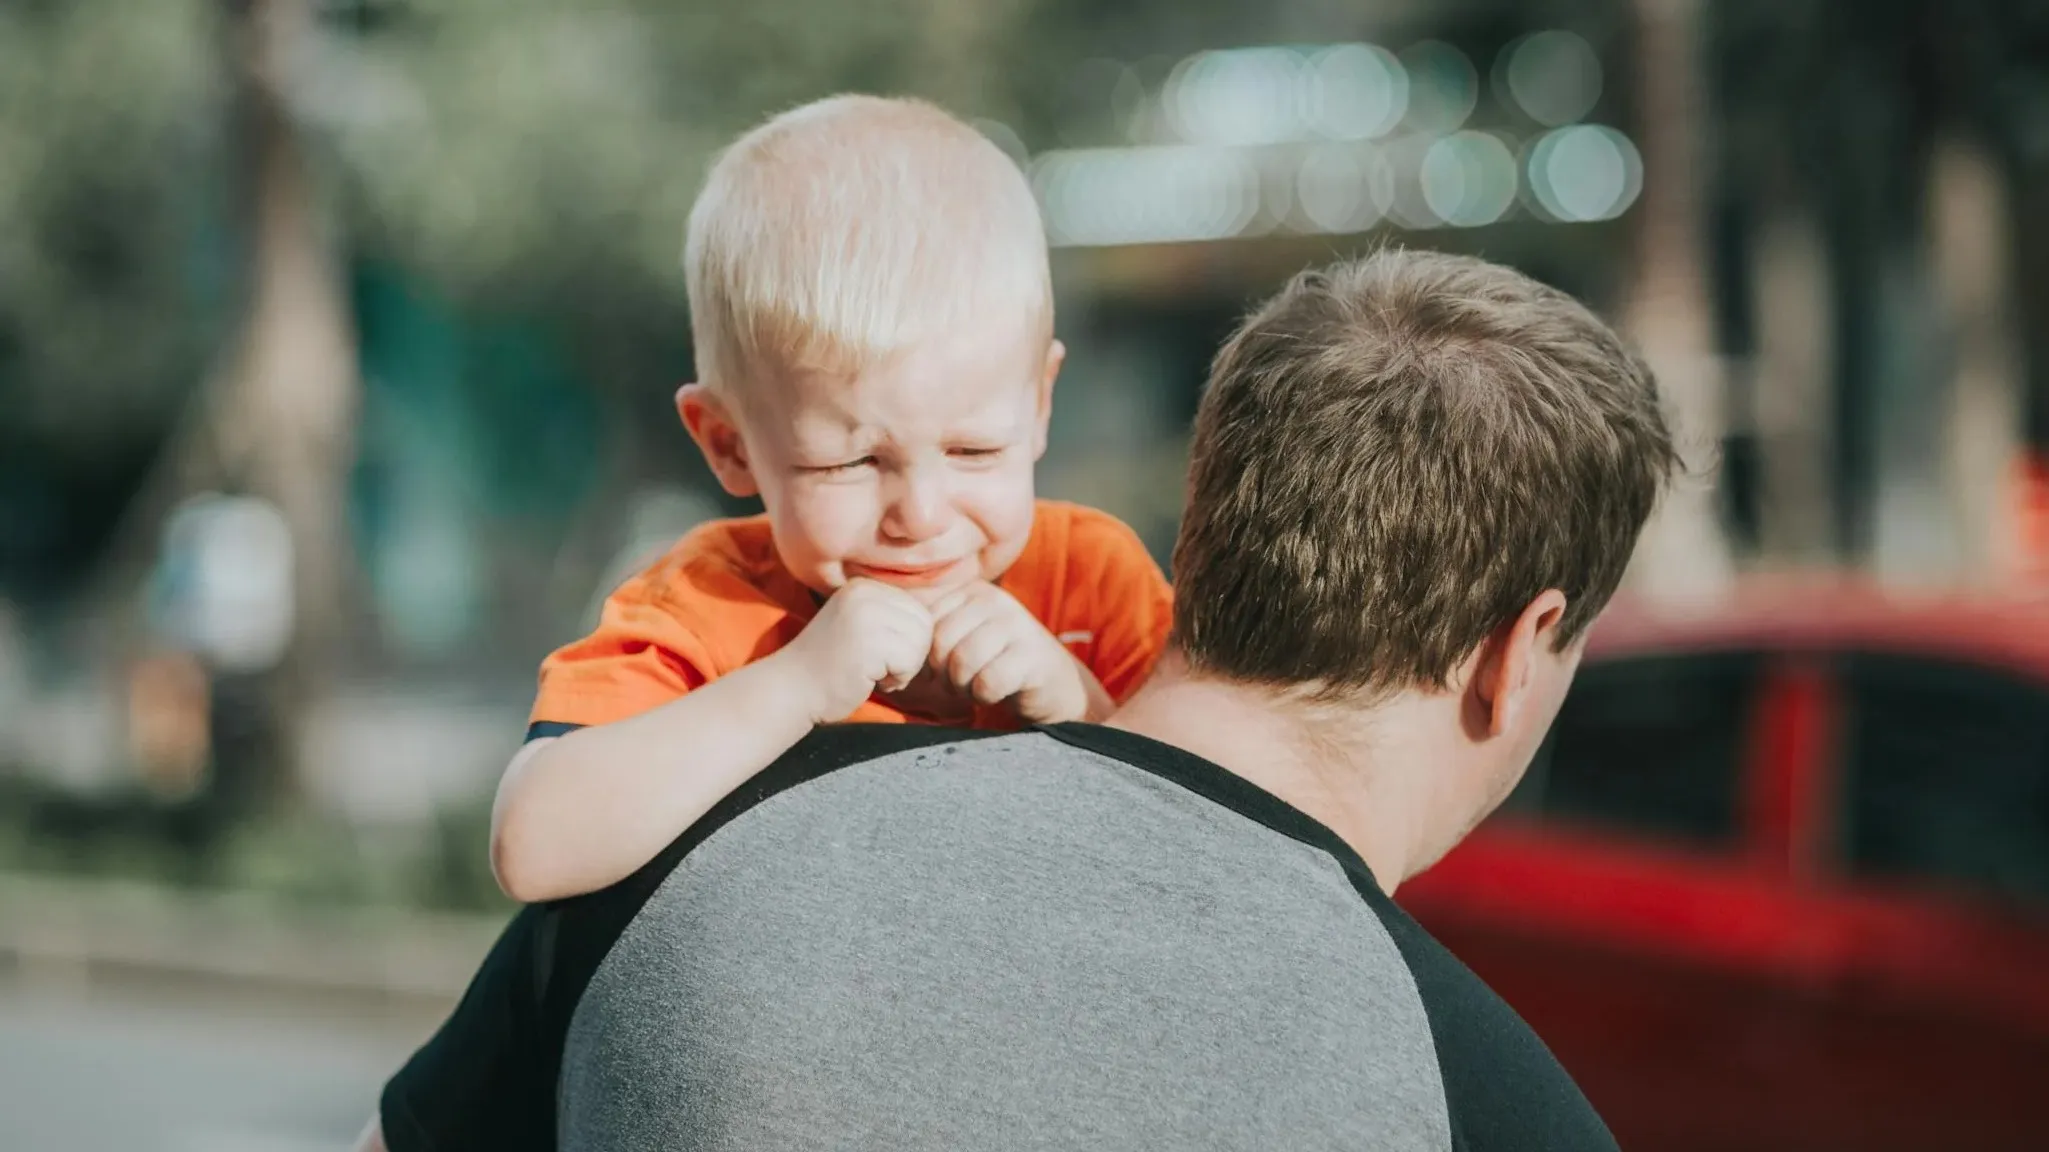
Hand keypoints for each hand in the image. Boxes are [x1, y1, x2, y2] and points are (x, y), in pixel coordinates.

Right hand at [780, 578, 935, 722]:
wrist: (790, 689)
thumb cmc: (830, 666)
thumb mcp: (861, 626)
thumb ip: (891, 617)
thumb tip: (940, 620)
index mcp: (864, 586)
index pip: (918, 610)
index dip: (907, 641)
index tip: (876, 653)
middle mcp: (865, 593)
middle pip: (924, 625)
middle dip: (909, 654)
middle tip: (876, 666)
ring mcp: (865, 615)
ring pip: (920, 643)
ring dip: (903, 668)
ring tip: (871, 672)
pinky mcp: (867, 642)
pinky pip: (910, 662)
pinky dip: (897, 679)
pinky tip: (869, 680)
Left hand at [927, 582, 1098, 723]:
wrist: (1052, 685)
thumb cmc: (994, 664)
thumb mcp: (961, 640)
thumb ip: (928, 631)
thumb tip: (882, 632)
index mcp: (970, 592)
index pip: (924, 623)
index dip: (927, 655)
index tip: (946, 667)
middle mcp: (993, 600)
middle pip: (940, 643)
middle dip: (945, 673)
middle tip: (962, 682)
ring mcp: (1016, 624)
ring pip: (962, 662)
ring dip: (964, 686)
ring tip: (978, 685)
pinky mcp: (1033, 655)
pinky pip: (988, 681)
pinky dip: (985, 695)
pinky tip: (998, 691)